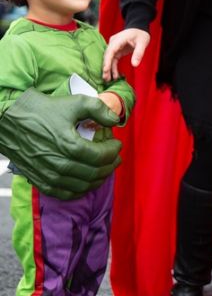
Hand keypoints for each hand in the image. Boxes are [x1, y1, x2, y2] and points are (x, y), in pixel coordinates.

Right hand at [0, 89, 121, 199]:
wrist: (9, 119)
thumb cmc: (42, 109)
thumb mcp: (75, 102)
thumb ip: (99, 109)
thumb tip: (115, 120)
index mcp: (69, 145)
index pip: (101, 156)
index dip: (113, 150)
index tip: (117, 143)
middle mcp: (59, 164)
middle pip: (95, 172)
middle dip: (110, 165)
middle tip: (116, 157)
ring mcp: (49, 175)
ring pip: (83, 186)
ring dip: (99, 178)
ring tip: (106, 168)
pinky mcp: (40, 180)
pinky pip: (66, 193)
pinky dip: (81, 190)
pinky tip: (87, 182)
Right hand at [102, 28, 149, 80]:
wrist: (139, 29)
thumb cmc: (141, 34)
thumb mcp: (142, 43)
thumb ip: (138, 53)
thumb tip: (134, 65)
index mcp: (118, 40)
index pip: (110, 51)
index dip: (107, 61)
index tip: (105, 70)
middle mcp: (113, 43)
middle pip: (107, 56)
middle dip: (106, 67)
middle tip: (105, 79)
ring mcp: (114, 47)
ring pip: (109, 59)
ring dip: (109, 69)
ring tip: (108, 80)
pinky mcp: (117, 51)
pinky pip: (113, 60)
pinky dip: (113, 67)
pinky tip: (115, 76)